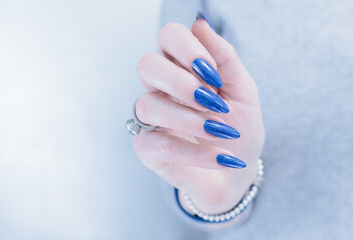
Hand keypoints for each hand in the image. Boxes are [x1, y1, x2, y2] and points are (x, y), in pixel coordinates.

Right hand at [133, 18, 264, 214]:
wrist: (238, 170)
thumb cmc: (239, 127)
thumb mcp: (243, 90)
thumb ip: (224, 57)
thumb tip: (200, 22)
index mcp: (182, 69)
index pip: (168, 38)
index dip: (188, 49)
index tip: (214, 73)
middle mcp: (161, 90)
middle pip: (147, 65)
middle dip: (182, 82)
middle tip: (212, 102)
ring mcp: (151, 120)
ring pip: (148, 105)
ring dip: (191, 120)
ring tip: (220, 132)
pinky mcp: (148, 149)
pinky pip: (158, 144)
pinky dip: (195, 153)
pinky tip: (221, 157)